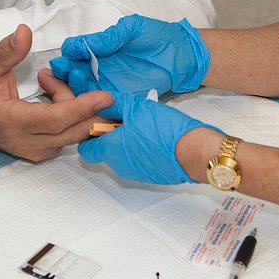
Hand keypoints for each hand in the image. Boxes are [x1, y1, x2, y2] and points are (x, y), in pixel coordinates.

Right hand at [0, 25, 112, 162]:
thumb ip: (6, 50)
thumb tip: (25, 32)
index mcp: (12, 123)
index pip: (55, 120)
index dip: (81, 108)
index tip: (105, 96)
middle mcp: (27, 143)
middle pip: (72, 130)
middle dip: (90, 107)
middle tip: (98, 84)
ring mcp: (37, 151)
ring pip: (74, 132)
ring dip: (76, 105)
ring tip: (53, 81)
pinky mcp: (44, 152)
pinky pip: (69, 134)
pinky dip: (73, 113)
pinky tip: (56, 93)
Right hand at [50, 15, 209, 96]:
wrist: (183, 56)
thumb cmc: (158, 37)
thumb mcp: (130, 30)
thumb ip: (107, 38)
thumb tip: (79, 45)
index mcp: (99, 49)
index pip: (75, 53)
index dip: (67, 56)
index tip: (64, 59)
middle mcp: (100, 67)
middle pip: (75, 73)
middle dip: (66, 73)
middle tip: (64, 71)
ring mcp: (109, 84)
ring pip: (85, 90)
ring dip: (76, 87)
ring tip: (75, 80)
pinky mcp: (121, 98)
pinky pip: (102, 103)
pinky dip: (92, 103)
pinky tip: (87, 100)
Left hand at [77, 90, 218, 184]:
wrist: (193, 152)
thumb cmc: (163, 129)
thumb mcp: (136, 107)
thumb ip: (115, 104)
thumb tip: (101, 102)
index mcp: (110, 149)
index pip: (86, 150)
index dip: (91, 135)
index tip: (103, 122)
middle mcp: (119, 165)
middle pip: (106, 151)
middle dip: (114, 136)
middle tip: (129, 119)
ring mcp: (135, 173)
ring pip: (123, 156)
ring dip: (129, 143)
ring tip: (146, 126)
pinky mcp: (151, 176)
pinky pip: (139, 162)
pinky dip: (143, 151)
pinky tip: (157, 138)